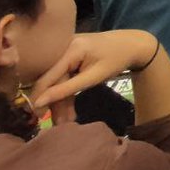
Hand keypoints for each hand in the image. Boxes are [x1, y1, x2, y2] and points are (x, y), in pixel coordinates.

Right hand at [29, 30, 158, 110]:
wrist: (133, 45)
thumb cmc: (116, 59)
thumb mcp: (93, 77)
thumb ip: (67, 89)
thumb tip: (39, 102)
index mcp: (70, 49)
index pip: (47, 76)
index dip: (40, 97)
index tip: (37, 117)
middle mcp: (64, 47)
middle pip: (53, 80)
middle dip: (55, 103)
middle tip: (58, 125)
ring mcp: (66, 51)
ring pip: (58, 81)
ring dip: (61, 101)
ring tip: (65, 122)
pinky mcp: (70, 57)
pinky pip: (64, 76)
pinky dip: (67, 92)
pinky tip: (69, 111)